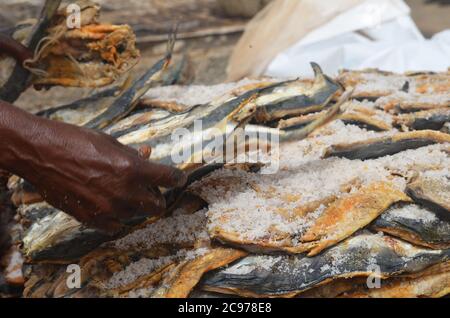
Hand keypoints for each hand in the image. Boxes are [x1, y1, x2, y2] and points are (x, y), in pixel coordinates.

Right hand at [0, 101, 185, 232]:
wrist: (41, 153)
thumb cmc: (76, 141)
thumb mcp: (110, 142)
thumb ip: (132, 154)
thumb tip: (147, 156)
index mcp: (133, 169)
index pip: (169, 179)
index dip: (177, 178)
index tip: (179, 179)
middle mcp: (125, 192)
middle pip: (157, 205)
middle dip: (157, 196)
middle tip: (149, 188)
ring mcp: (108, 209)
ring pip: (136, 215)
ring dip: (135, 205)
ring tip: (122, 191)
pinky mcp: (92, 219)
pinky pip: (116, 226)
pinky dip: (117, 217)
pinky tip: (109, 204)